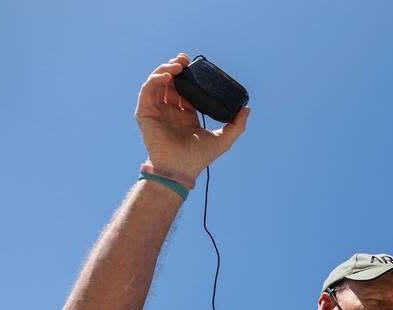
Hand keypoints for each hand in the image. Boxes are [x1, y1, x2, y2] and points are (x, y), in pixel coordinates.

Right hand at [135, 53, 249, 179]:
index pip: (186, 89)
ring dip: (166, 69)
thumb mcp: (224, 140)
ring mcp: (157, 111)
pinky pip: (148, 91)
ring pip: (158, 83)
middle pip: (171, 83)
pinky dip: (156, 80)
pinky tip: (168, 75)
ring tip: (178, 64)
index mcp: (186, 115)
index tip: (195, 65)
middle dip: (176, 67)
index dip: (189, 76)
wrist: (181, 168)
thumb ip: (237, 125)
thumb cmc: (199, 158)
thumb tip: (247, 108)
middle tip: (185, 59)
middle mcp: (171, 111)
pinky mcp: (145, 113)